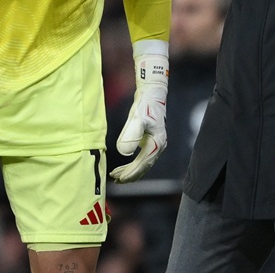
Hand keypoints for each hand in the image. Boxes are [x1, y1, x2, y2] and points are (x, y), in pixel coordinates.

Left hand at [110, 53, 167, 182]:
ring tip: (116, 175)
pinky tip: (124, 165)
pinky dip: (133, 163)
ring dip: (131, 170)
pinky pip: (142, 157)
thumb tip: (124, 153)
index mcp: (157, 143)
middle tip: (115, 180)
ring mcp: (155, 143)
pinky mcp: (151, 140)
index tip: (120, 179)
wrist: (152, 93)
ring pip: (143, 163)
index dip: (131, 173)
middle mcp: (158, 145)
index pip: (143, 163)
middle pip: (144, 166)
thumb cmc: (145, 104)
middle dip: (130, 175)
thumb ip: (130, 135)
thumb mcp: (136, 118)